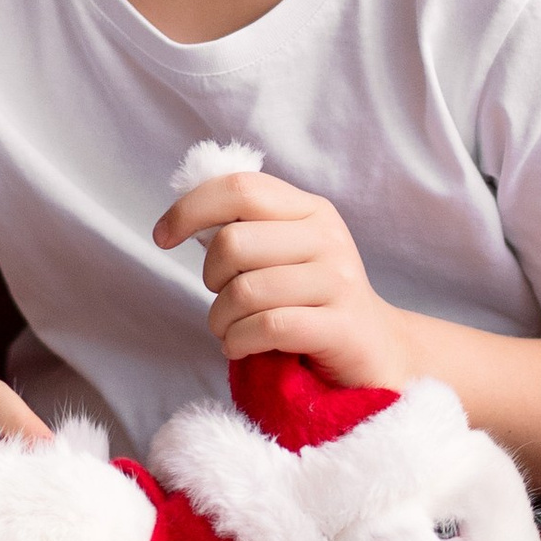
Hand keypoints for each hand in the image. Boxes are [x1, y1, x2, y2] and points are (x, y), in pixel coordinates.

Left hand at [151, 166, 409, 388]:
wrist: (378, 352)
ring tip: (231, 331)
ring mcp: (339, 282)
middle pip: (233, 243)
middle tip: (222, 301)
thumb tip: (185, 216)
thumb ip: (247, 229)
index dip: (190, 208)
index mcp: (310, 209)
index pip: (240, 188)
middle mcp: (328, 238)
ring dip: (221, 321)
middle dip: (210, 280)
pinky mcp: (341, 327)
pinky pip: (267, 326)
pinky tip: (241, 347)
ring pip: (245, 291)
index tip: (163, 236)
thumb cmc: (312, 302)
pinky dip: (239, 342)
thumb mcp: (286, 253)